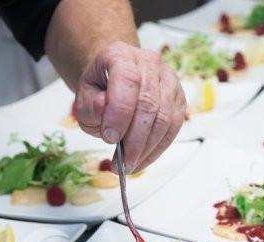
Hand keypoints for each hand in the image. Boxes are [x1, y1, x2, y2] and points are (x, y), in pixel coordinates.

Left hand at [75, 41, 186, 173]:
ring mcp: (169, 80)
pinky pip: (173, 128)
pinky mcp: (179, 99)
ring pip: (164, 119)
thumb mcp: (84, 96)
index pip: (127, 80)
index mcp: (120, 54)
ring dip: (147, 148)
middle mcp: (149, 62)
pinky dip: (158, 148)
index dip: (120, 113)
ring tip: (130, 165)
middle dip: (134, 139)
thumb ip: (90, 106)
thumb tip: (104, 109)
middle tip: (121, 162)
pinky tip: (143, 160)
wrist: (116, 78)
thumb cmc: (101, 88)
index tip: (109, 138)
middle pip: (148, 104)